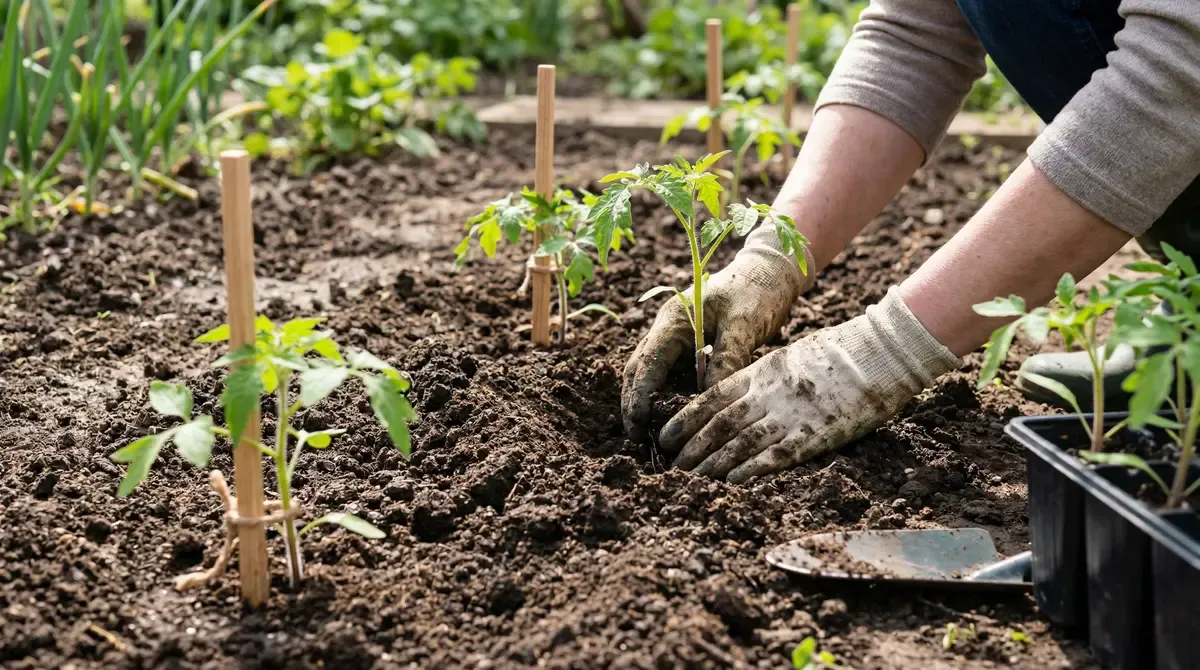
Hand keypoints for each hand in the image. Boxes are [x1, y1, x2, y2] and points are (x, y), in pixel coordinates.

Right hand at [621, 226, 815, 439]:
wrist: (772, 270)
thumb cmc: (758, 291)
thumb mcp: (744, 325)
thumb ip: (726, 360)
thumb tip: (709, 400)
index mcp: (674, 319)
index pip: (647, 363)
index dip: (638, 397)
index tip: (637, 427)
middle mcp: (669, 327)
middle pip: (640, 369)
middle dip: (635, 403)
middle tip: (637, 439)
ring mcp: (678, 335)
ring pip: (653, 372)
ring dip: (650, 400)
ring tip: (651, 435)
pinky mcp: (691, 344)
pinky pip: (674, 372)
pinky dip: (671, 394)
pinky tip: (677, 416)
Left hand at [659, 288, 961, 482]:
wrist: (880, 351)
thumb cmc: (839, 352)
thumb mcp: (791, 357)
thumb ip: (763, 378)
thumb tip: (739, 396)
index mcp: (761, 372)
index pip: (711, 398)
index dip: (685, 420)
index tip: (666, 437)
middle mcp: (767, 393)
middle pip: (718, 425)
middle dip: (692, 449)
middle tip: (673, 469)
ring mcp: (789, 414)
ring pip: (739, 443)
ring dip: (712, 465)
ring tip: (692, 481)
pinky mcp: (814, 435)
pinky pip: (774, 456)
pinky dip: (749, 471)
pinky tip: (731, 484)